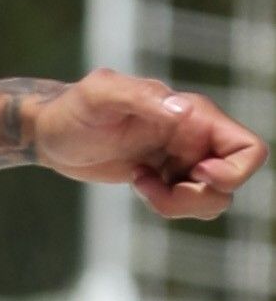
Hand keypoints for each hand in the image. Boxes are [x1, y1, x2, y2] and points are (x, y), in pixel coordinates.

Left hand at [33, 70, 265, 222]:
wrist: (51, 131)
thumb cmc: (74, 108)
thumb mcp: (101, 95)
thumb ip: (142, 98)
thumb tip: (185, 114)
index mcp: (195, 116)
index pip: (249, 149)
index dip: (232, 173)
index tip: (194, 174)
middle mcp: (197, 136)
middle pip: (232, 183)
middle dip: (197, 199)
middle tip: (154, 188)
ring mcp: (183, 159)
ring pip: (212, 200)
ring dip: (179, 206)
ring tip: (141, 184)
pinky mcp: (165, 177)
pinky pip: (187, 204)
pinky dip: (167, 206)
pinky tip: (138, 183)